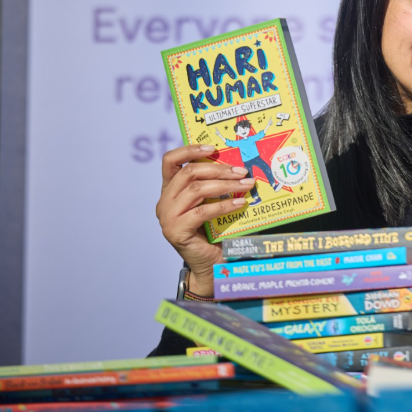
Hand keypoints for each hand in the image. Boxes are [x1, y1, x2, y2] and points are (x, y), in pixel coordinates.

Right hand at [156, 144, 252, 294]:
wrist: (212, 265)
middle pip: (188, 173)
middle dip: (218, 169)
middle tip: (242, 171)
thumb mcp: (213, 202)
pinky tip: (240, 203)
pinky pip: (202, 212)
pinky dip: (224, 205)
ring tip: (246, 185)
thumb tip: (241, 166)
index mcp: (170, 190)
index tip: (213, 147)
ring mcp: (167, 217)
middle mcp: (164, 202)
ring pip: (196, 190)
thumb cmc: (215, 232)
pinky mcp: (176, 231)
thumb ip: (217, 185)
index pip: (170, 161)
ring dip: (225, 185)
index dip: (189, 149)